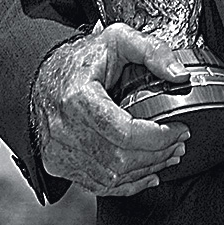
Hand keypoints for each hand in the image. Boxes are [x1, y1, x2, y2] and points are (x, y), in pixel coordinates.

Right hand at [31, 22, 190, 195]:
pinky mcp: (58, 164)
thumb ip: (152, 51)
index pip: (125, 132)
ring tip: (169, 156)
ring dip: (146, 170)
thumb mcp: (118, 39)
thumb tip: (179, 73)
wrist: (44, 75)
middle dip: (158, 155)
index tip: (180, 130)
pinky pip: (97, 185)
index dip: (158, 136)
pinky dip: (126, 184)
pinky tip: (146, 174)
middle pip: (120, 159)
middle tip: (180, 143)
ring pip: (111, 177)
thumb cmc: (81, 59)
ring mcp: (59, 151)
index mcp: (79, 97)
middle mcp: (64, 129)